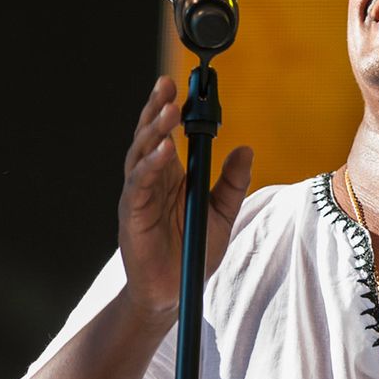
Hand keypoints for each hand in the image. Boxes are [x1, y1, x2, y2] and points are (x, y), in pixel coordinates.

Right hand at [116, 76, 253, 325]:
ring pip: (141, 156)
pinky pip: (139, 186)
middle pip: (149, 137)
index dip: (171, 110)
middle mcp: (151, 181)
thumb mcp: (223, 212)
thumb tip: (246, 148)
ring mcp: (139, 197)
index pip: (167, 135)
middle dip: (156, 110)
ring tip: (167, 110)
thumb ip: (233, 182)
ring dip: (153, 131)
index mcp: (171, 176)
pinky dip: (150, 166)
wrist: (175, 293)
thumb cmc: (194, 251)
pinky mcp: (132, 216)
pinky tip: (163, 151)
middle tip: (167, 85)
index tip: (182, 86)